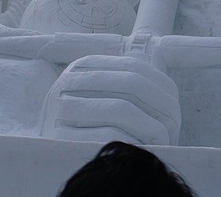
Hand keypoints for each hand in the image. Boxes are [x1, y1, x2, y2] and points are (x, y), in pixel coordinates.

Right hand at [40, 54, 181, 144]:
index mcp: (83, 66)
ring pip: (122, 108)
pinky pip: (110, 135)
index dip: (160, 88)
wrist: (47, 155)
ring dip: (150, 127)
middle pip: (131, 83)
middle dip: (159, 107)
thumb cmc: (86, 125)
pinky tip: (142, 150)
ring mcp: (61, 108)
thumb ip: (128, 85)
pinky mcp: (61, 137)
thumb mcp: (103, 97)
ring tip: (162, 141)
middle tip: (173, 127)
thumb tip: (168, 94)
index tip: (174, 108)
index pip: (134, 67)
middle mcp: (68, 80)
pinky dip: (133, 142)